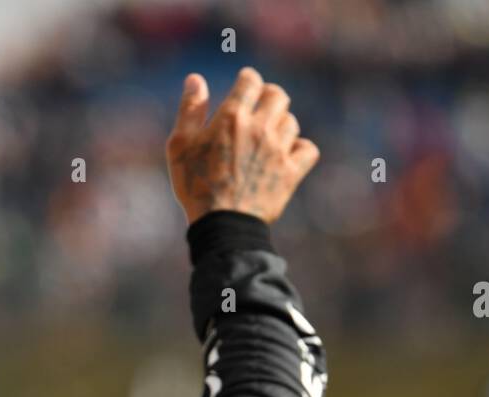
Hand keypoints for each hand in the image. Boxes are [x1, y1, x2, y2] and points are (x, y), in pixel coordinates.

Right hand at [166, 67, 319, 224]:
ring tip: (267, 137)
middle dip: (268, 97)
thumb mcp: (180, 146)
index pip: (251, 81)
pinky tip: (287, 155)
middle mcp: (260, 128)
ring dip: (280, 125)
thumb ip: (190, 109)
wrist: (222, 225)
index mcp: (232, 117)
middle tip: (258, 109)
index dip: (247, 80)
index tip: (243, 87)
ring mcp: (279, 150)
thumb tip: (196, 79)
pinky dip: (300, 149)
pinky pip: (308, 149)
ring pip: (291, 122)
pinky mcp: (291, 173)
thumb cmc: (195, 186)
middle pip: (278, 95)